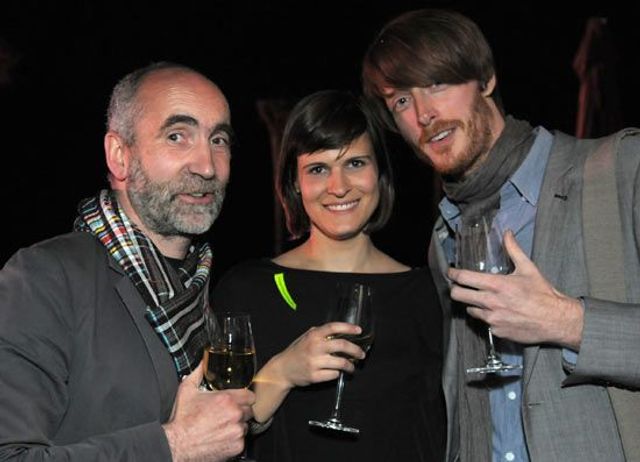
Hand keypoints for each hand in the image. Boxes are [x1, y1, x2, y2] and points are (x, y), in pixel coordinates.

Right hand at [163, 361, 254, 461]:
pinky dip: (233, 440)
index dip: (245, 398)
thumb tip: (202, 362)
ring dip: (237, 426)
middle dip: (240, 411)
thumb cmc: (182, 420)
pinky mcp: (237, 446)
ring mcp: (237, 431)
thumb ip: (198, 373)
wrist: (177, 445)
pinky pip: (241, 440)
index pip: (250, 395)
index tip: (239, 400)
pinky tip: (221, 437)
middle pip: (249, 411)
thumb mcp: (187, 391)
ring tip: (222, 427)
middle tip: (227, 414)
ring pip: (245, 426)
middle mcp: (235, 414)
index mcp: (227, 399)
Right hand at [270, 322, 364, 388]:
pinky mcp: (314, 376)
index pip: (333, 327)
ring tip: (352, 366)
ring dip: (350, 365)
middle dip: (355, 350)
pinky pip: (334, 374)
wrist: (283, 370)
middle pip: (342, 345)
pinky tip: (336, 372)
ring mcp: (314, 363)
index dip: (348, 327)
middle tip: (362, 354)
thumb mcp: (305, 337)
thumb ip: (319, 333)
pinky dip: (338, 373)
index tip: (359, 330)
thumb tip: (338, 332)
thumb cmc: (296, 352)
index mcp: (313, 335)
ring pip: (341, 363)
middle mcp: (314, 347)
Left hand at [447, 230, 583, 349]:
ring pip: (470, 310)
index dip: (453, 274)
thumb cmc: (543, 293)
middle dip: (456, 289)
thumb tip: (507, 233)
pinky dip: (488, 317)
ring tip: (485, 300)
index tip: (450, 272)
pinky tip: (499, 313)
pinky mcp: (496, 331)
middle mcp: (491, 302)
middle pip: (458, 295)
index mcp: (496, 285)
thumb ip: (513, 249)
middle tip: (459, 287)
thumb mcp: (528, 268)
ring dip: (474, 304)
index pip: (464, 278)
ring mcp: (492, 319)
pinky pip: (484, 323)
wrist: (556, 320)